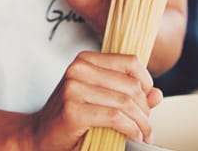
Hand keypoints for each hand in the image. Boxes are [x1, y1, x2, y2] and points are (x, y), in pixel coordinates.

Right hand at [19, 51, 160, 150]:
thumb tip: (157, 94)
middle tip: (148, 126)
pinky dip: (130, 129)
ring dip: (142, 123)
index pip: (130, 62)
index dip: (147, 82)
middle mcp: (78, 69)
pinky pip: (115, 118)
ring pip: (125, 102)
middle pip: (131, 84)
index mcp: (86, 59)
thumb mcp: (101, 100)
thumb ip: (129, 94)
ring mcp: (73, 88)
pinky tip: (134, 136)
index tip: (149, 101)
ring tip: (145, 135)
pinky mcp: (74, 110)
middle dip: (145, 109)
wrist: (40, 136)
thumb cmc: (72, 118)